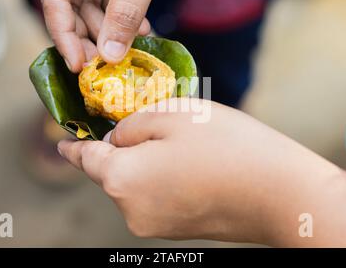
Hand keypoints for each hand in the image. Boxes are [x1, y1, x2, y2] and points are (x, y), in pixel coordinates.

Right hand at [38, 0, 188, 71]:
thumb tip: (111, 54)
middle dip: (88, 36)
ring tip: (127, 48)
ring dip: (108, 30)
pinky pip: (109, 0)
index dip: (64, 33)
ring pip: (90, 5)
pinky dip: (123, 18)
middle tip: (103, 64)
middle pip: (69, 4)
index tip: (78, 64)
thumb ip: (124, 11)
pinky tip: (140, 29)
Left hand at [57, 98, 345, 245]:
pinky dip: (159, 178)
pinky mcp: (175, 229)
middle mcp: (129, 209)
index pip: (86, 158)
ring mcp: (153, 225)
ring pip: (134, 183)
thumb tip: (116, 139)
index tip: (64, 141)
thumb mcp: (173, 115)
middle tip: (142, 123)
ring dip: (144, 162)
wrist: (281, 195)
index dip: (74, 145)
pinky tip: (188, 164)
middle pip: (112, 171)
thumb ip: (132, 125)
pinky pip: (153, 197)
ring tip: (176, 142)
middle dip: (120, 147)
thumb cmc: (227, 145)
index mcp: (122, 178)